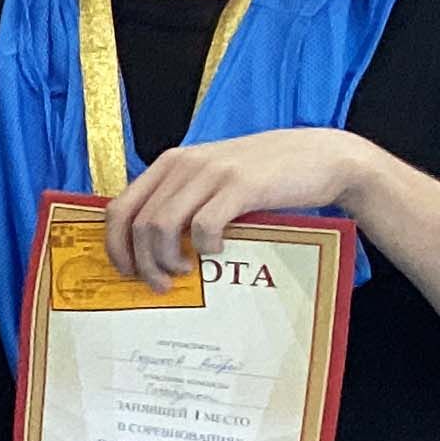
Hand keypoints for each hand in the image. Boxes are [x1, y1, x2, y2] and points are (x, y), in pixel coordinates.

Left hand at [104, 128, 369, 283]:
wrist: (324, 157)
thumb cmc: (266, 175)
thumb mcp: (213, 179)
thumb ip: (183, 198)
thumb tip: (149, 246)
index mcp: (171, 163)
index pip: (120, 208)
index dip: (116, 245)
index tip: (127, 271)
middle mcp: (184, 164)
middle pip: (138, 223)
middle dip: (142, 262)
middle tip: (159, 284)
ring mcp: (212, 172)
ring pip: (161, 226)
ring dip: (166, 260)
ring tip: (183, 273)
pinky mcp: (240, 185)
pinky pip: (203, 225)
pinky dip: (204, 247)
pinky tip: (217, 252)